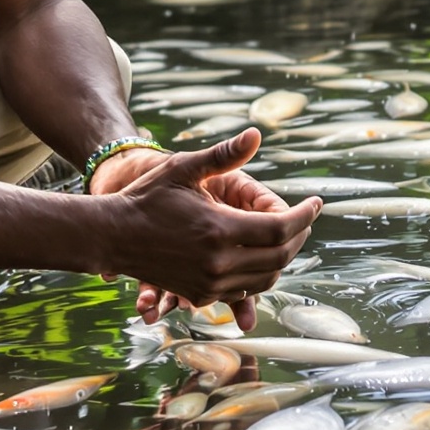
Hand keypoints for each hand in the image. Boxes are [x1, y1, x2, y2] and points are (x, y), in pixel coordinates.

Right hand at [88, 129, 317, 324]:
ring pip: (266, 277)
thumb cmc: (148, 197)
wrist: (113, 236)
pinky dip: (260, 273)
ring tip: (287, 234)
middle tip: (305, 217)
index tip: (317, 202)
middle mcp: (218, 262)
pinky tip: (260, 253)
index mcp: (219, 229)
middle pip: (280, 255)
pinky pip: (244, 289)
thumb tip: (256, 134)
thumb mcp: (184, 168)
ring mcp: (209, 284)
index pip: (281, 228)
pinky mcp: (201, 294)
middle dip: (300, 235)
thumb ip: (224, 156)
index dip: (306, 215)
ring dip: (283, 256)